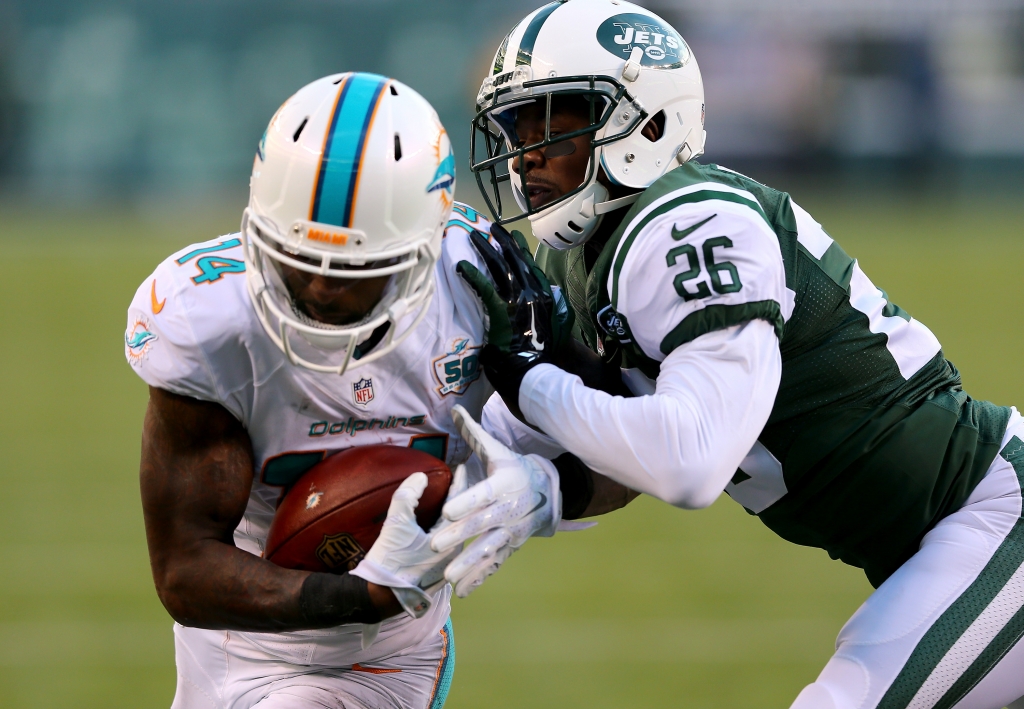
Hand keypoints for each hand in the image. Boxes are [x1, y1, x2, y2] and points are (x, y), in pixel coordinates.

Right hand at [350, 472, 462, 618]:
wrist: (380, 596)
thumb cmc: (390, 559)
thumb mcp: (396, 523)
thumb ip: (408, 496)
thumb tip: (421, 476)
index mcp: (451, 541)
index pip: (459, 505)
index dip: (460, 483)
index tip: (463, 467)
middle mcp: (455, 554)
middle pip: (461, 521)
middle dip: (460, 501)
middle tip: (458, 482)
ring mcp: (448, 566)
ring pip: (455, 535)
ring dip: (454, 518)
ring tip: (451, 502)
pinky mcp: (438, 575)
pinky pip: (448, 546)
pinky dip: (446, 532)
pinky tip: (441, 526)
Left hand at [430, 404, 560, 596]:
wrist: (549, 491)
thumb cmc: (514, 467)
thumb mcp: (497, 449)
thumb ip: (473, 433)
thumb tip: (455, 409)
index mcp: (503, 485)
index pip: (483, 494)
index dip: (466, 502)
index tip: (446, 509)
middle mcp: (509, 511)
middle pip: (482, 525)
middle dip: (458, 535)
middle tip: (435, 545)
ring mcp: (511, 532)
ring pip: (488, 549)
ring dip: (468, 564)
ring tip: (447, 576)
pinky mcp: (511, 547)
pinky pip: (494, 564)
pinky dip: (479, 578)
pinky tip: (462, 591)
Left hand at [456, 223, 572, 406]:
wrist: (536, 370)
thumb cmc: (544, 354)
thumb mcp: (555, 326)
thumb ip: (550, 307)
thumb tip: (545, 294)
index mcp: (545, 296)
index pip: (531, 266)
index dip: (520, 249)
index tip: (513, 237)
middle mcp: (533, 293)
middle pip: (516, 259)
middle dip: (503, 240)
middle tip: (491, 227)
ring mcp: (517, 300)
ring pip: (499, 267)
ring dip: (485, 250)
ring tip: (473, 237)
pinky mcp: (502, 311)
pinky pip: (484, 287)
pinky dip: (472, 275)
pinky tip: (461, 266)